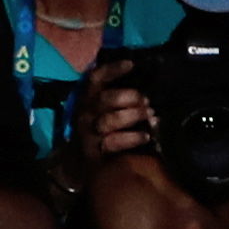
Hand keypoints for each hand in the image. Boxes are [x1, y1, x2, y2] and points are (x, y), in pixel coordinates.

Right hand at [63, 57, 158, 175]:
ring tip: (149, 115)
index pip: (96, 79)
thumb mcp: (104, 110)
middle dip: (128, 97)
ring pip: (108, 120)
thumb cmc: (101, 131)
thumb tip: (146, 93)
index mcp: (88, 99)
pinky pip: (113, 142)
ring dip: (131, 116)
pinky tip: (146, 136)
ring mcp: (88, 133)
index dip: (112, 70)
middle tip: (146, 101)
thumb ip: (119, 100)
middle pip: (104, 100)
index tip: (131, 65)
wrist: (79, 164)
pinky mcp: (94, 151)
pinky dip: (131, 138)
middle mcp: (85, 113)